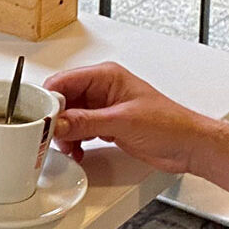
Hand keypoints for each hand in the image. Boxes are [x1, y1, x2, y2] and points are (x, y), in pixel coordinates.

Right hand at [43, 62, 210, 173]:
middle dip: (55, 119)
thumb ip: (87, 122)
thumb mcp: (122, 121)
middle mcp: (102, 89)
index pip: (65, 81)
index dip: (49, 99)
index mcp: (106, 76)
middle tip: (48, 136)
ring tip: (67, 147)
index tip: (40, 118)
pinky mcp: (107, 125)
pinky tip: (77, 151)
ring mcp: (104, 108)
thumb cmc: (169, 124)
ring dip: (64, 133)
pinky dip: (75, 141)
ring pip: (70, 117)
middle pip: (64, 100)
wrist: (189, 146)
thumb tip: (60, 122)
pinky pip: (80, 130)